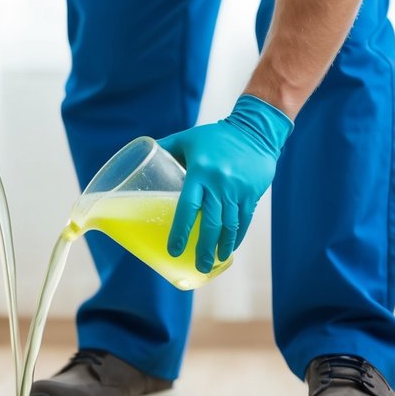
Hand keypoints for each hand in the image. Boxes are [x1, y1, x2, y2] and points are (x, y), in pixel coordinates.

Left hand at [157, 95, 292, 273]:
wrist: (255, 129)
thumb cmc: (214, 135)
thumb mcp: (187, 138)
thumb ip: (165, 149)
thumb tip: (139, 161)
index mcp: (199, 171)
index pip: (187, 206)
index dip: (180, 230)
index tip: (173, 250)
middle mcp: (219, 183)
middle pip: (210, 222)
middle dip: (203, 247)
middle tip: (197, 266)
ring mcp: (237, 190)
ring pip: (229, 225)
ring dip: (221, 246)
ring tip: (212, 263)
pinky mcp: (252, 193)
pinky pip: (244, 220)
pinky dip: (237, 236)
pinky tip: (229, 248)